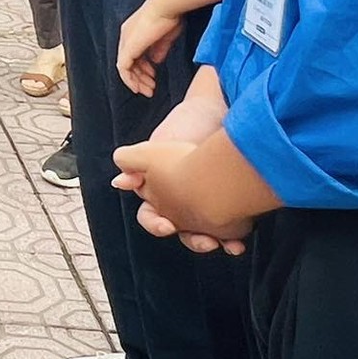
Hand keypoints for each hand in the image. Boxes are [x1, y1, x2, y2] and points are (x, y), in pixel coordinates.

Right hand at [113, 84, 243, 253]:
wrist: (217, 115)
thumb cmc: (186, 128)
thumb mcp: (157, 145)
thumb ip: (134, 163)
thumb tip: (119, 182)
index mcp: (159, 190)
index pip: (150, 216)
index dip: (155, 223)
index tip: (167, 225)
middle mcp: (180, 201)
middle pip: (180, 231)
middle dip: (191, 240)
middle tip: (204, 241)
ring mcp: (204, 205)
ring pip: (202, 235)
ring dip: (210, 242)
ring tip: (224, 243)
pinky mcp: (229, 205)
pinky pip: (228, 232)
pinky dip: (232, 240)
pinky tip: (238, 243)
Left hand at [117, 0, 183, 96]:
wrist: (166, 6)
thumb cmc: (169, 17)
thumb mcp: (163, 37)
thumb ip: (158, 49)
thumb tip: (155, 61)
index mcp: (134, 32)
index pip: (134, 54)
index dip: (143, 68)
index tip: (153, 77)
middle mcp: (126, 37)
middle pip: (129, 63)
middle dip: (140, 78)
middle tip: (150, 89)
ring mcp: (126, 42)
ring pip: (125, 68)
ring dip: (137, 81)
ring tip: (149, 90)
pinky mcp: (128, 47)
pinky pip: (123, 68)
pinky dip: (130, 80)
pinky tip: (138, 87)